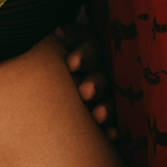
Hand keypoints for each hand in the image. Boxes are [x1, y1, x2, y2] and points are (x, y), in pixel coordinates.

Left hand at [60, 24, 115, 140]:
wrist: (52, 88)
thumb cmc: (53, 58)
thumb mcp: (56, 44)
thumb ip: (60, 38)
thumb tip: (57, 31)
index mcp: (89, 51)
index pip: (90, 50)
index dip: (83, 55)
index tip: (71, 64)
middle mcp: (102, 72)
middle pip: (102, 76)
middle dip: (95, 83)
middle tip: (84, 91)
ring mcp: (107, 95)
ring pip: (110, 100)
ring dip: (106, 107)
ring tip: (97, 115)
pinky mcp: (109, 118)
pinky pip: (115, 124)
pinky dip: (113, 130)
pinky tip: (111, 135)